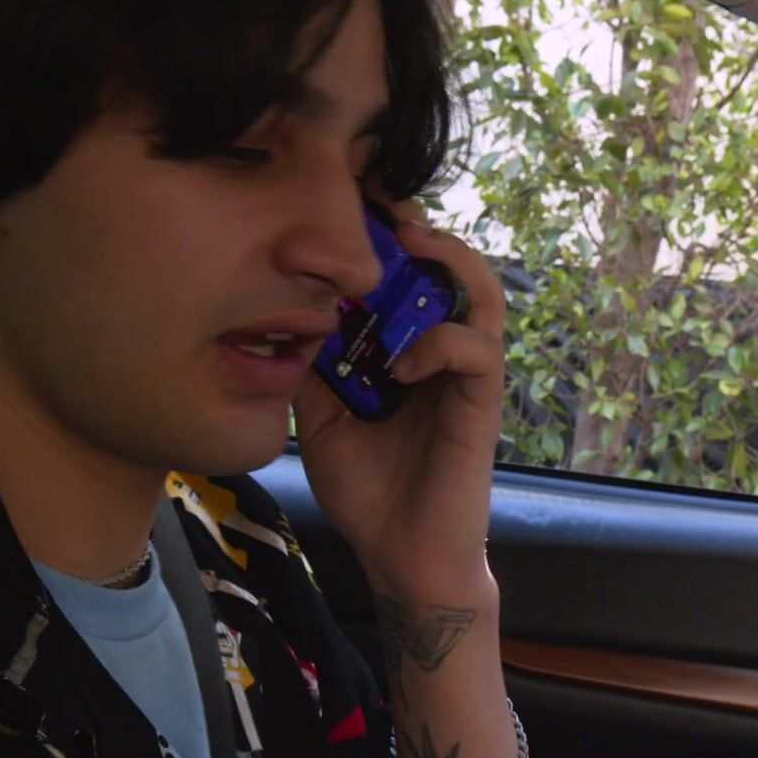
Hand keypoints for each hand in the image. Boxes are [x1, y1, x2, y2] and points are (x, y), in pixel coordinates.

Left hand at [290, 197, 505, 602]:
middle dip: (418, 224)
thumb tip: (275, 310)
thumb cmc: (367, 489)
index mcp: (406, 346)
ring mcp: (466, 374)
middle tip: (380, 201)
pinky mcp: (481, 403)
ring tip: (410, 244)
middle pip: (449, 263)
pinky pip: (477, 349)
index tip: (349, 200)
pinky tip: (402, 364)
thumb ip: (311, 363)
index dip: (386, 232)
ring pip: (482, 291)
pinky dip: (440, 343)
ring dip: (447, 259)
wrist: (401, 556)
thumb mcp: (319, 414)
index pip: (408, 271)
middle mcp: (441, 350)